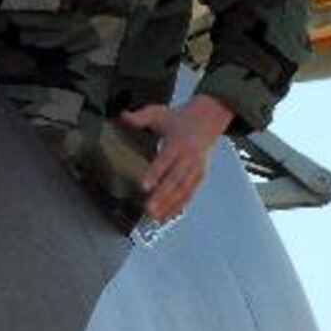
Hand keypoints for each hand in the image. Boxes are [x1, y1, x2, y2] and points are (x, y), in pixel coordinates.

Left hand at [120, 95, 233, 221]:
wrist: (209, 119)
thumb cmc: (179, 118)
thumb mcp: (159, 113)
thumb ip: (140, 117)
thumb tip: (122, 116)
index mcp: (178, 143)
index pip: (166, 160)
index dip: (155, 174)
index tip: (144, 186)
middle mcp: (190, 158)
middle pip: (175, 180)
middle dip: (162, 197)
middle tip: (148, 209)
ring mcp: (197, 169)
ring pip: (184, 191)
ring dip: (171, 206)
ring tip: (156, 217)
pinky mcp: (200, 176)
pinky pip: (190, 194)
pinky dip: (180, 206)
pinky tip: (168, 216)